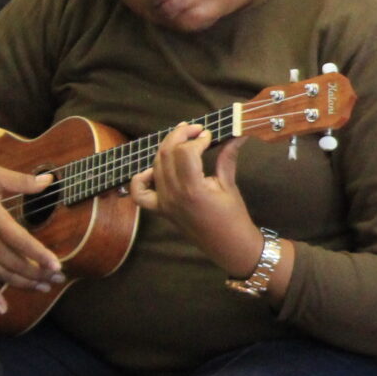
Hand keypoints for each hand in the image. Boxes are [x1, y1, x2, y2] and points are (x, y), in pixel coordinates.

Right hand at [0, 153, 62, 314]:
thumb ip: (22, 181)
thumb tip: (49, 180)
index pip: (20, 241)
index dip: (39, 255)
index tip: (57, 265)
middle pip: (13, 262)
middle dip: (38, 273)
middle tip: (59, 277)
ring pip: (0, 274)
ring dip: (23, 283)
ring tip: (45, 287)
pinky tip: (3, 308)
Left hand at [129, 124, 264, 278]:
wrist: (229, 246)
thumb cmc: (233, 217)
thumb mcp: (229, 185)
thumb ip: (227, 157)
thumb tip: (236, 135)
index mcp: (192, 189)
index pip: (185, 152)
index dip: (197, 138)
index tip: (210, 134)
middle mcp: (173, 194)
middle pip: (167, 153)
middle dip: (180, 136)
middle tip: (195, 129)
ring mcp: (164, 202)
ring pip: (156, 165)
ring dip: (167, 149)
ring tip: (181, 140)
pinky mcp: (160, 210)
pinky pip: (140, 193)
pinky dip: (142, 178)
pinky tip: (154, 169)